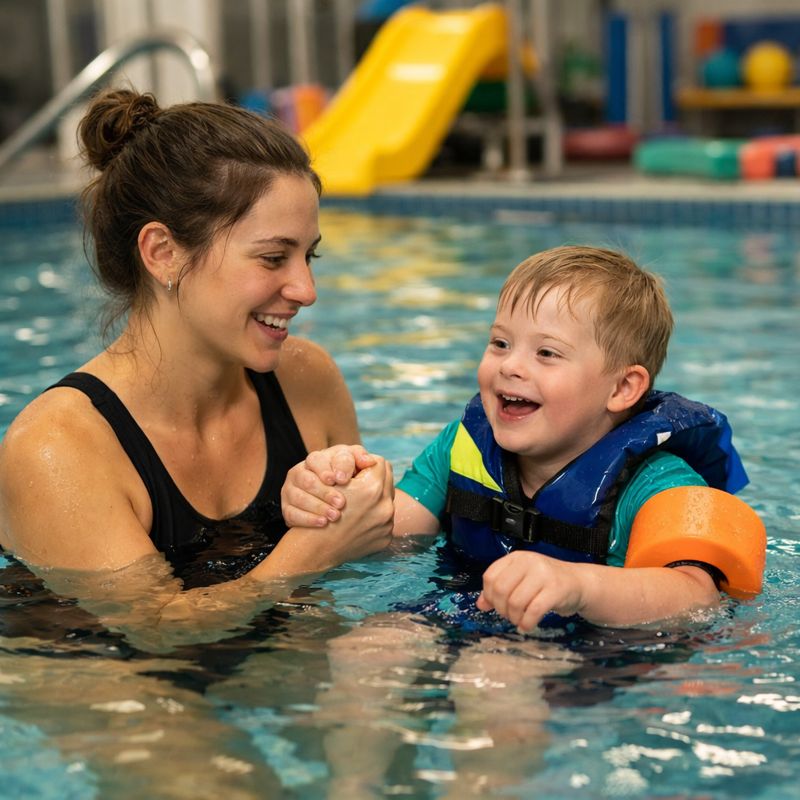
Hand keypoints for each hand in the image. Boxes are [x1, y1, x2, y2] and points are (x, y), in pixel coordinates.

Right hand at [268, 458, 395, 576]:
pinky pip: (384, 520)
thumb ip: (355, 467)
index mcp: (372, 489)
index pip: (380, 463)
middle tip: (359, 482)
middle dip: (374, 479)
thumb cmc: (319, 512)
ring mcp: (387, 525)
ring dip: (375, 498)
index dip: (366, 464)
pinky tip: (358, 520)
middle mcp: (385, 507)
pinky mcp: (385, 539)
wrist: (316, 550)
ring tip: (358, 502)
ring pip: (386, 500)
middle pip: (387, 481)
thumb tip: (370, 461)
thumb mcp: (335, 482)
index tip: (357, 469)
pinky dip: (373, 517)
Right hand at [281, 445, 376, 527]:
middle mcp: (300, 472)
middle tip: (342, 503)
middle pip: (307, 480)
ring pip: (297, 496)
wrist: (329, 510)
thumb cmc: (345, 481)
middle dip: (325, 492)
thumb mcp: (353, 465)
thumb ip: (359, 459)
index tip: (343, 480)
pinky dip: (307, 519)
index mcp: (316, 459)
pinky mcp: (287, 508)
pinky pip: (291, 513)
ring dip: (318, 506)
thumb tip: (368, 461)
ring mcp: (290, 490)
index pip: (318, 459)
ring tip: (335, 516)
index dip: (329, 469)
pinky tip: (323, 523)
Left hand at [476, 551, 586, 631]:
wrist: (579, 583)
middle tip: (509, 616)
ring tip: (520, 620)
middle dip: (501, 609)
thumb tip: (480, 605)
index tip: (495, 606)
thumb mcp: (521, 580)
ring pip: (516, 602)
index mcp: (516, 558)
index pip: (490, 576)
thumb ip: (500, 590)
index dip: (488, 595)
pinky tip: (528, 626)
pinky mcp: (556, 589)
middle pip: (500, 590)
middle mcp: (528, 562)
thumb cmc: (546, 582)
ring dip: (514, 618)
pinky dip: (527, 623)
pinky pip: (534, 610)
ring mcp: (543, 574)